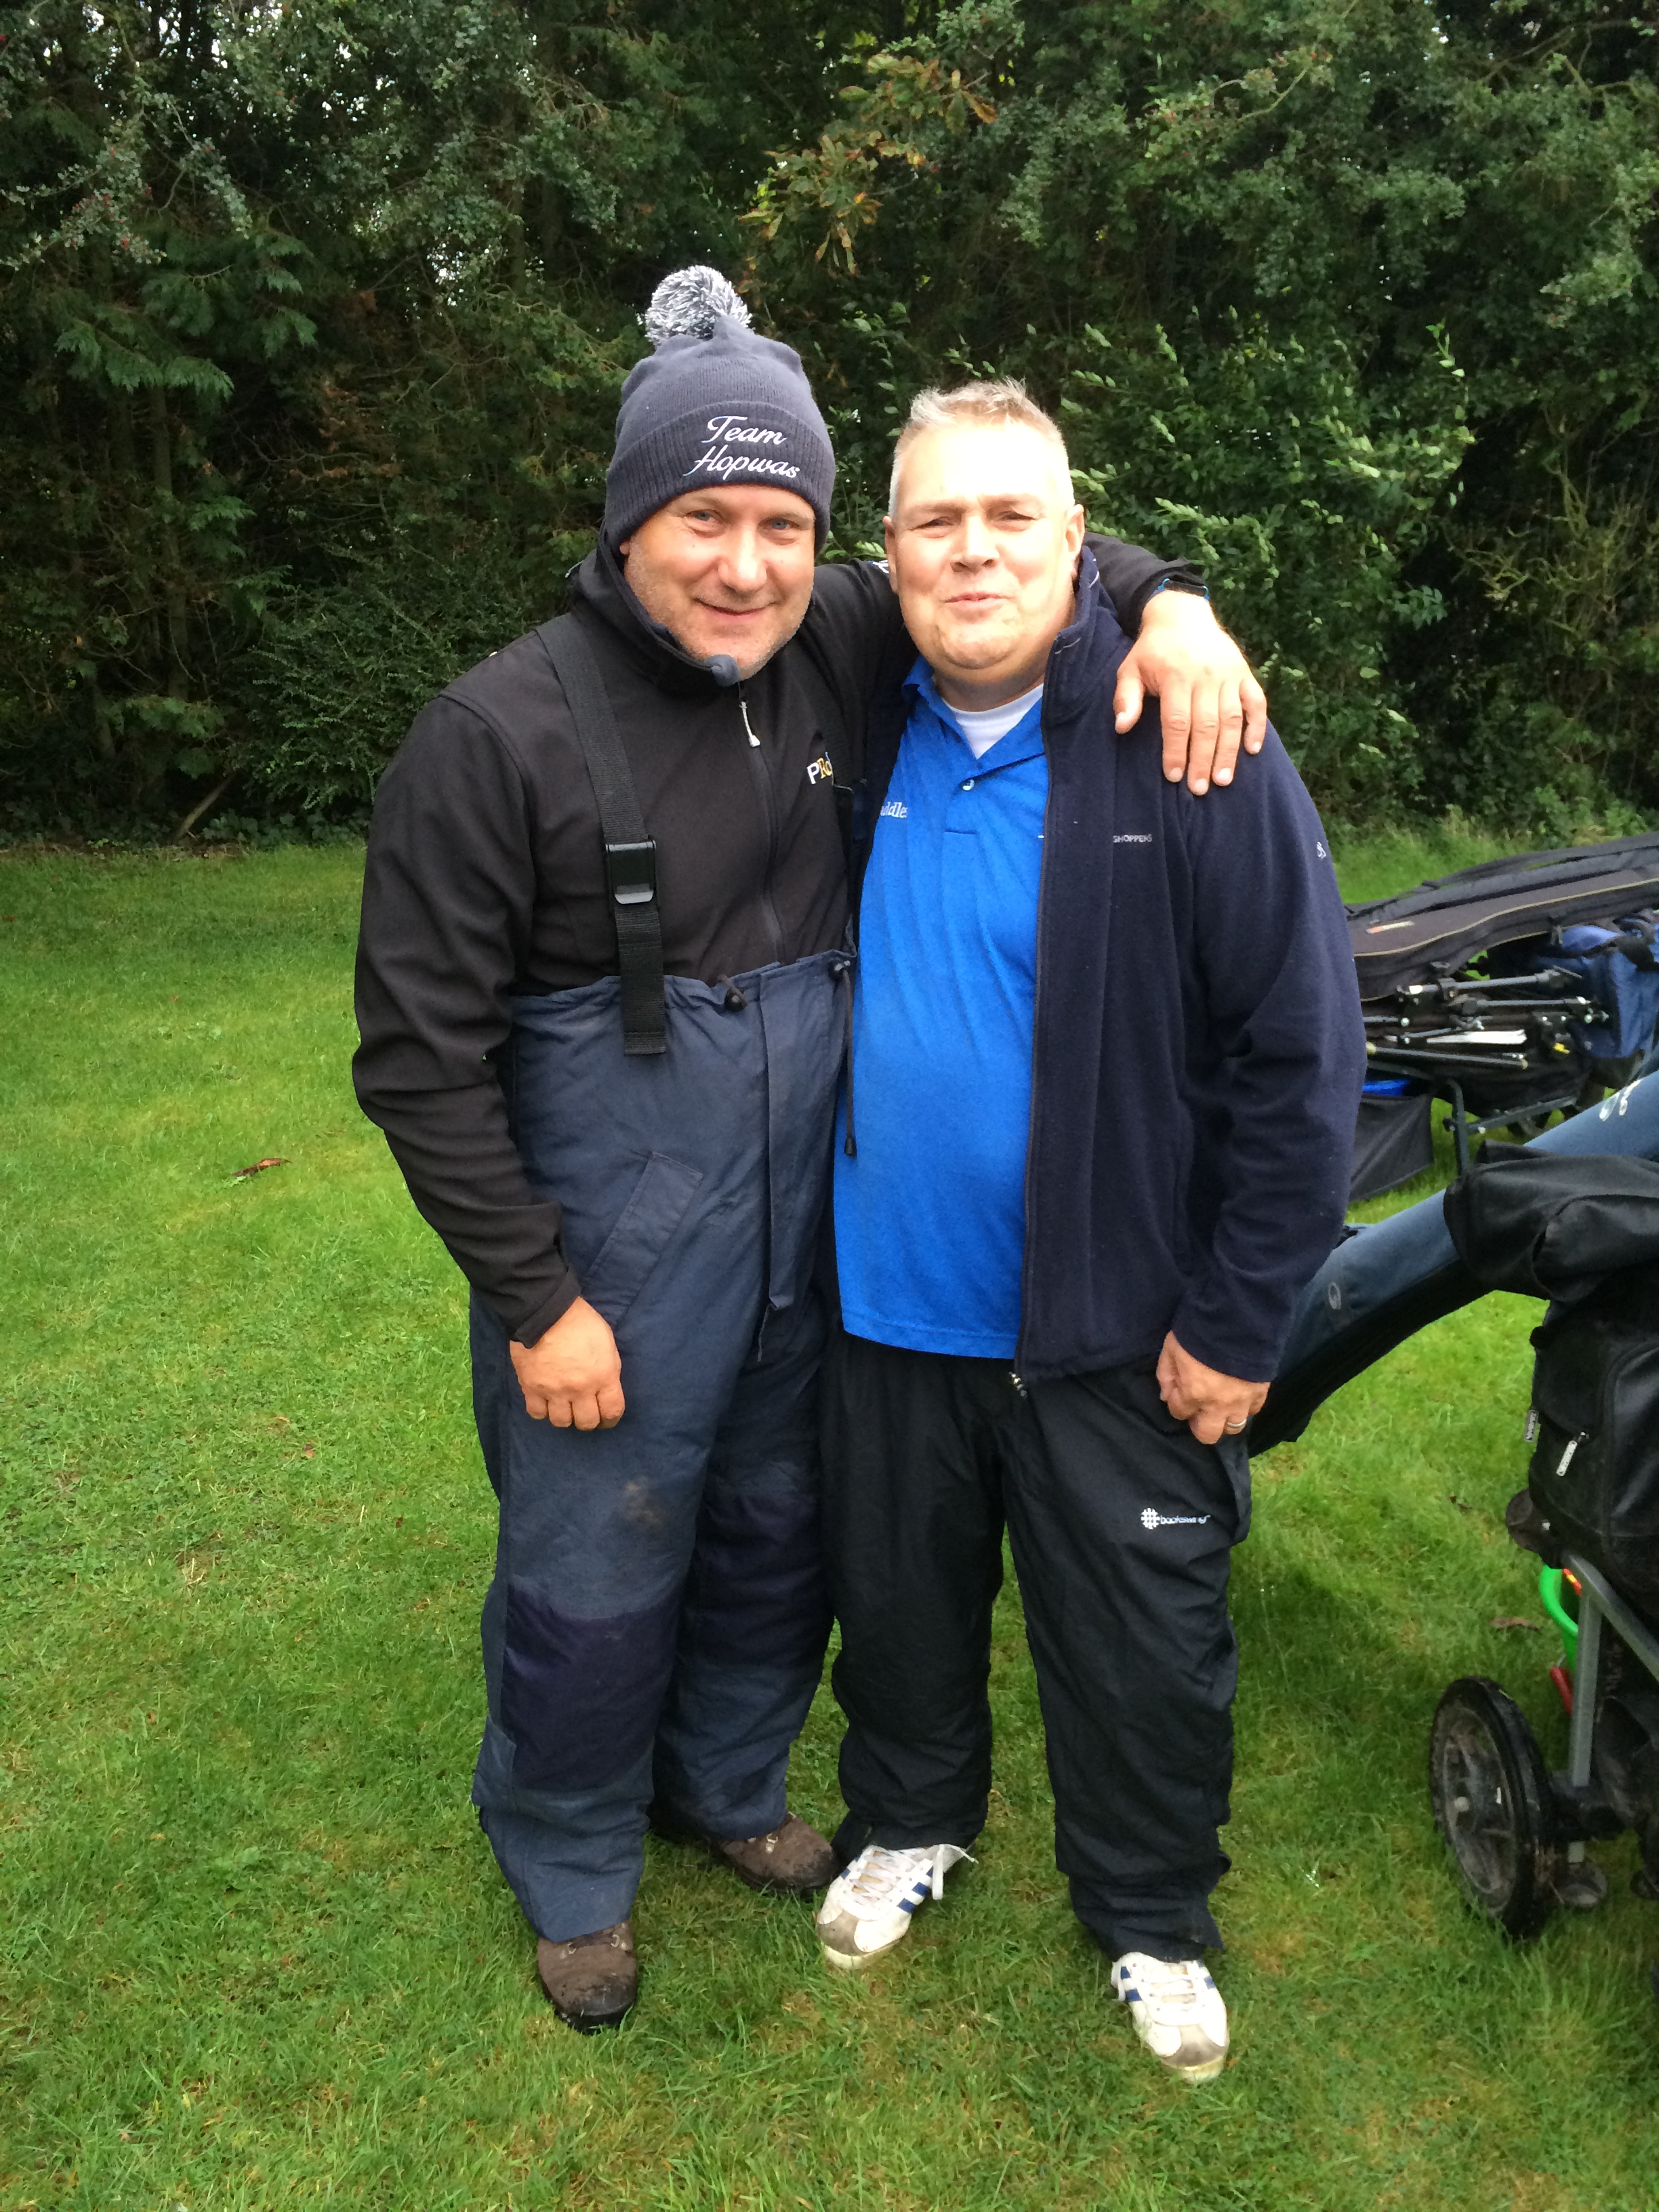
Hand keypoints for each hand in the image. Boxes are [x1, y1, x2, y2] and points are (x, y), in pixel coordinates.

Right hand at [509, 1297, 624, 1429]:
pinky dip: (542, 1411)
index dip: (611, 1420)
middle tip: (585, 1413)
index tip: (607, 1419)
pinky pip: (537, 1413)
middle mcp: (580, 1389)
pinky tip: (545, 1402)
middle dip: (589, 1420)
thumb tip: (604, 1387)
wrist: (546, 1311)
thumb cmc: (582, 1322)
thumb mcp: (608, 1344)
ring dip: (565, 1416)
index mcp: (603, 1377)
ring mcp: (554, 1391)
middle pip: (587, 1422)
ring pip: (561, 1422)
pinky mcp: (531, 1388)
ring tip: (564, 1407)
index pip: (612, 1412)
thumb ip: (608, 1369)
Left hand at [1114, 590, 1267, 795]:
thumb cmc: (1153, 650)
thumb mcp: (1130, 668)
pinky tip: (1253, 751)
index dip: (1176, 751)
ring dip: (1229, 752)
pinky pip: (1256, 702)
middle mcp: (1206, 675)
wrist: (1182, 615)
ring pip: (1232, 719)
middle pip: (1206, 725)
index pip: (1177, 721)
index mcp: (1176, 675)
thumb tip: (1122, 727)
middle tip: (1200, 789)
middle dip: (1202, 760)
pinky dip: (1257, 726)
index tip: (1174, 777)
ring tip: (1223, 780)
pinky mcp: (1245, 673)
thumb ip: (1126, 698)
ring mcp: (1229, 674)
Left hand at [1155, 1330, 1267, 1446]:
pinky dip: (1246, 1406)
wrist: (1237, 1318)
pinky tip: (1240, 1396)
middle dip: (1200, 1425)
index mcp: (1193, 1394)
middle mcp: (1217, 1405)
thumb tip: (1166, 1395)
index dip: (1176, 1402)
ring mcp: (1241, 1401)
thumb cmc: (1198, 1332)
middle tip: (1199, 1410)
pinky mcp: (1261, 1392)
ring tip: (1221, 1406)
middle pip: (1207, 1434)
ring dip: (1224, 1419)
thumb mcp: (1171, 1349)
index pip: (1179, 1413)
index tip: (1178, 1392)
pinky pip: (1254, 1410)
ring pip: (1233, 1427)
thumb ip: (1166, 1375)